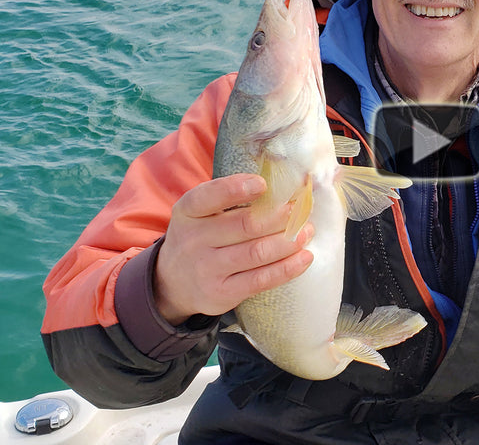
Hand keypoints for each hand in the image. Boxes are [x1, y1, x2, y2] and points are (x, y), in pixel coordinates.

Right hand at [154, 174, 313, 324]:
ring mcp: (207, 269)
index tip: (263, 184)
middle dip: (280, 216)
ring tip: (307, 231)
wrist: (172, 282)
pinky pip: (261, 279)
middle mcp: (194, 240)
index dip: (236, 188)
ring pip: (257, 252)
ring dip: (289, 241)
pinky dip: (288, 268)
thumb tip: (280, 188)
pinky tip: (304, 257)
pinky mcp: (222, 293)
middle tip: (301, 210)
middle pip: (246, 225)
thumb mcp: (199, 213)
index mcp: (189, 212)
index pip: (209, 196)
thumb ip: (228, 199)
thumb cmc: (200, 237)